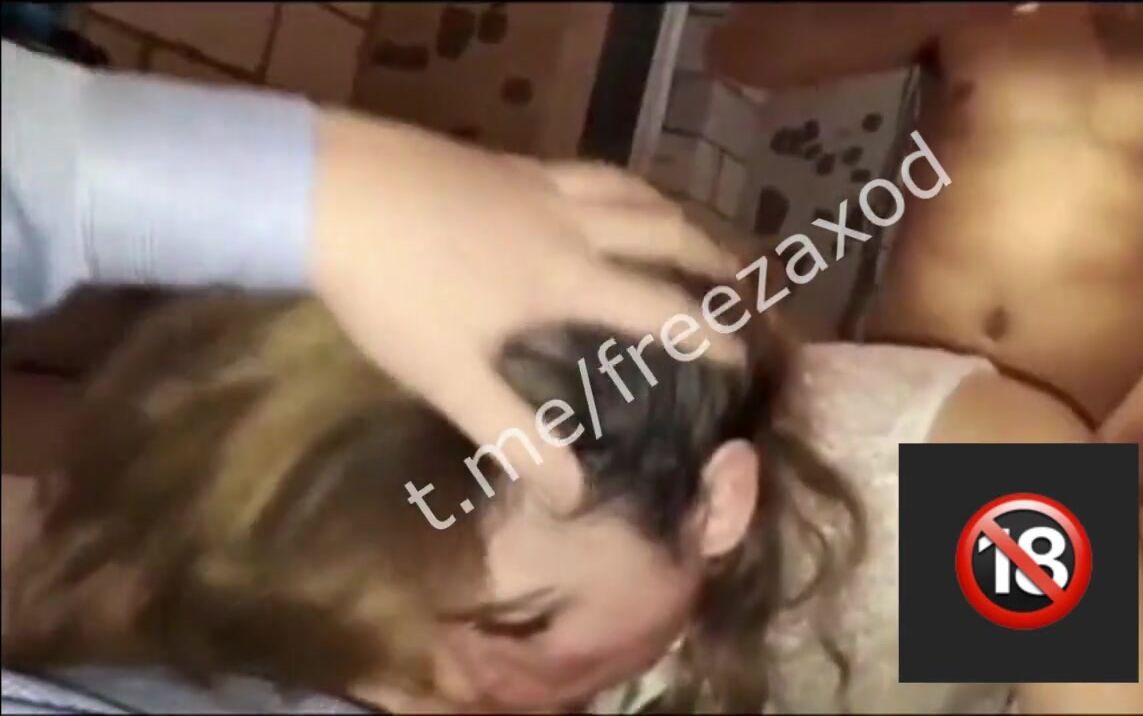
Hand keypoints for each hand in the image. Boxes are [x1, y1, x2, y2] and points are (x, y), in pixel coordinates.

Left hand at [309, 109, 739, 513]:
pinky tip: (600, 196)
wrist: (328, 190)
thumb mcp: (450, 376)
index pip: (661, 309)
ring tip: (690, 231)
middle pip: (664, 231)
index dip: (709, 335)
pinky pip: (588, 169)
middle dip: (712, 258)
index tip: (743, 356)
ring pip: (630, 189)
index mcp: (565, 278)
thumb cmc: (390, 290)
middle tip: (741, 283)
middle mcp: (570, 223)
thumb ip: (515, 435)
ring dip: (672, 212)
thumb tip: (572, 496)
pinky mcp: (506, 160)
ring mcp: (538, 183)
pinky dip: (619, 186)